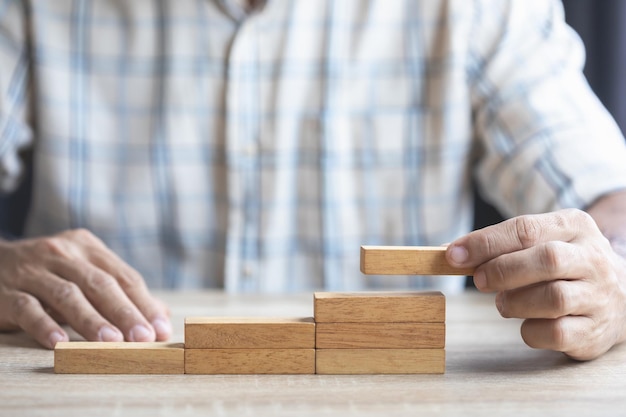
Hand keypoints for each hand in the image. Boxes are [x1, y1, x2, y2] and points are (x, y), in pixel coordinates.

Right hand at [0, 229, 171, 348]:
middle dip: (124, 312)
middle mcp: (62, 253)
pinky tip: (60, 342)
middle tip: (143, 337)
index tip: (161, 328)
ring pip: (67, 295)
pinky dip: (44, 325)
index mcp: (87, 247)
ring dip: (91, 320)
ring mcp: (33, 271)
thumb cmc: (49, 274)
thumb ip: (120, 291)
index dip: (144, 303)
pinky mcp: (6, 292)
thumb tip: (162, 315)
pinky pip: (28, 308)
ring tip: (111, 342)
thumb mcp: (84, 273)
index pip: (122, 276)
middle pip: (100, 284)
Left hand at [446, 209, 625, 359]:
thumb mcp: (541, 240)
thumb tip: (450, 254)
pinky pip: (557, 333)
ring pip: (553, 298)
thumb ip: (500, 244)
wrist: (619, 296)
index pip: (526, 229)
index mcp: (575, 226)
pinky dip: (530, 331)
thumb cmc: (563, 264)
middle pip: (546, 260)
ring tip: (504, 302)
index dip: (485, 243)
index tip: (453, 255)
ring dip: (515, 302)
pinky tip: (526, 323)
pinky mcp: (596, 331)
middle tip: (479, 280)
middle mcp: (593, 259)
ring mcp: (599, 296)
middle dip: (502, 271)